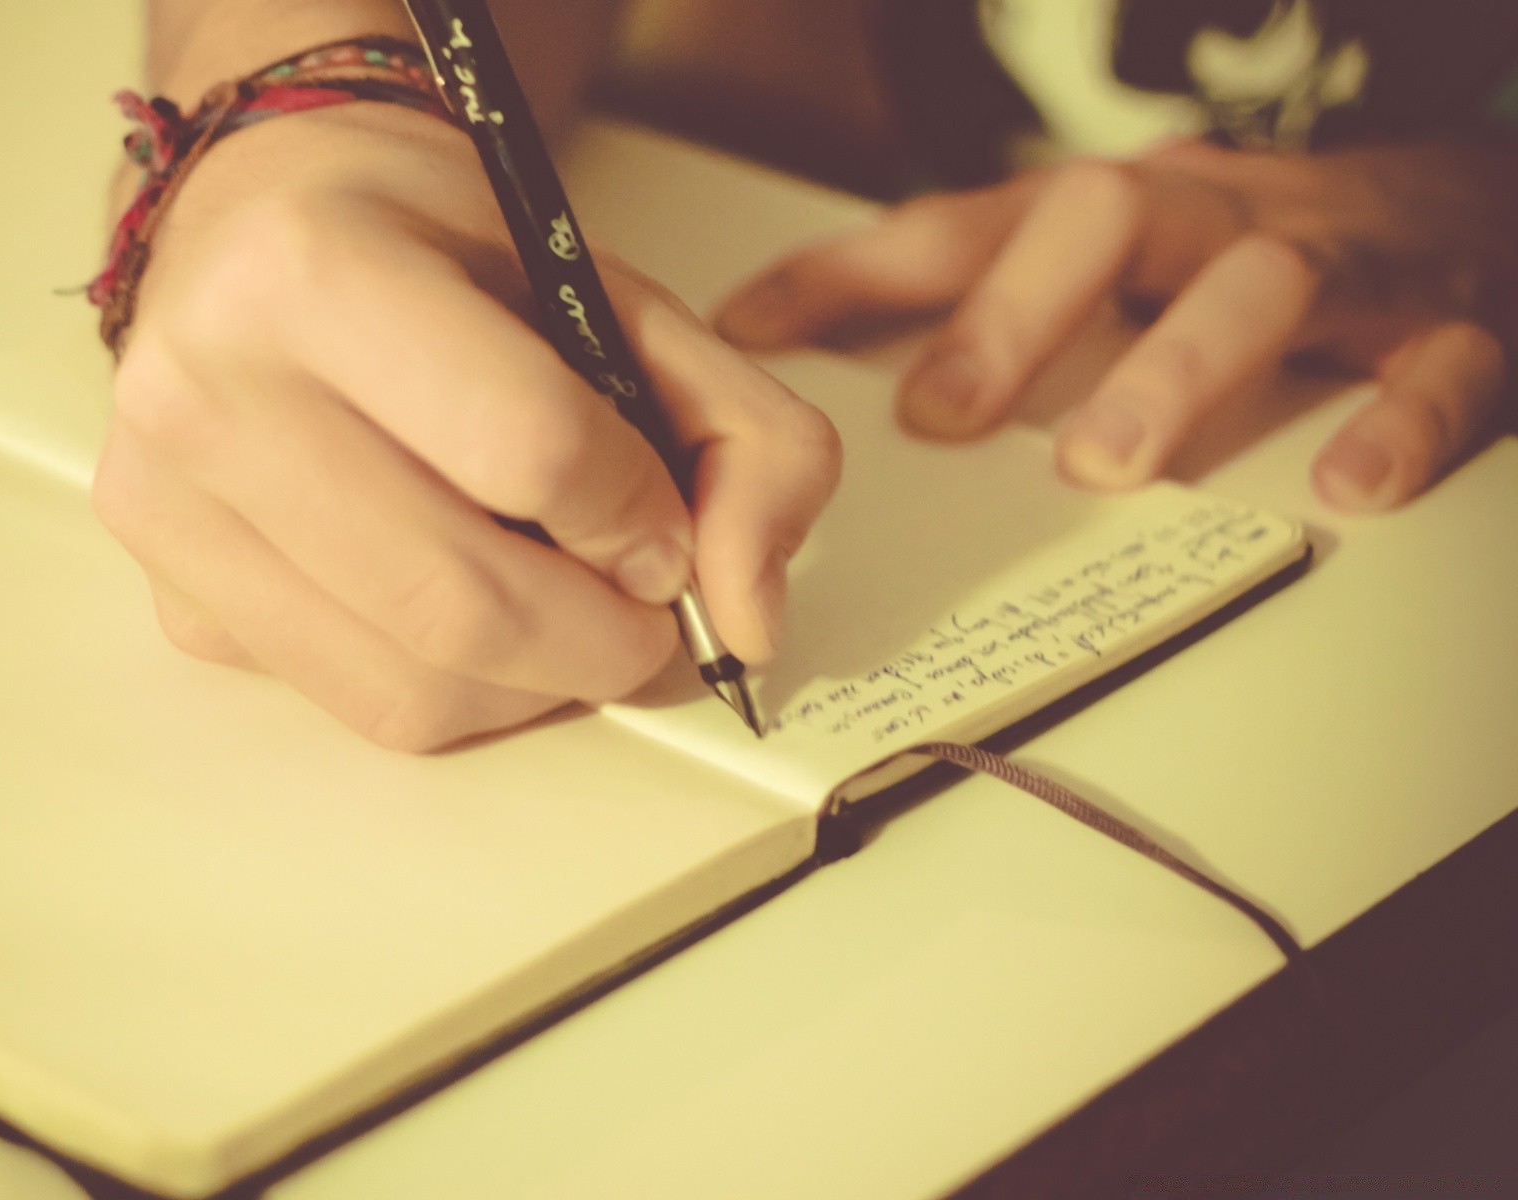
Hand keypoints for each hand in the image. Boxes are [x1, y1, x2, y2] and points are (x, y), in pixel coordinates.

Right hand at [91, 103, 839, 750]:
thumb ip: (743, 433)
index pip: (527, 448)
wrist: (264, 227)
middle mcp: (209, 391)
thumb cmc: (431, 250)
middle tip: (642, 615)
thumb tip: (750, 616)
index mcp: (314, 271)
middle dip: (600, 641)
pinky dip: (451, 686)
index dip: (637, 514)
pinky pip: (351, 702)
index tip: (661, 525)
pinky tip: (464, 605)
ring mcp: (170, 505)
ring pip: (407, 689)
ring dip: (534, 683)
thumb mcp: (615, 291)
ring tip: (564, 613)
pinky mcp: (172, 593)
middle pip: (460, 604)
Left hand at [715, 139, 1516, 510]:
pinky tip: (1346, 485)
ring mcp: (1331, 264)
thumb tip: (810, 371)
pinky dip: (1394, 420)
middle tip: (943, 413)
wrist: (1454, 206)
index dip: (850, 273)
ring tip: (1103, 460)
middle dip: (1017, 314)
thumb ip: (973, 302)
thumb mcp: (1097, 259)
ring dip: (1174, 368)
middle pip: (1106, 222)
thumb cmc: (1236, 249)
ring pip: (1257, 283)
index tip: (748, 334)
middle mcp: (1208, 217)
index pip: (960, 226)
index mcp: (1112, 213)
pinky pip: (1432, 363)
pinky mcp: (1443, 325)